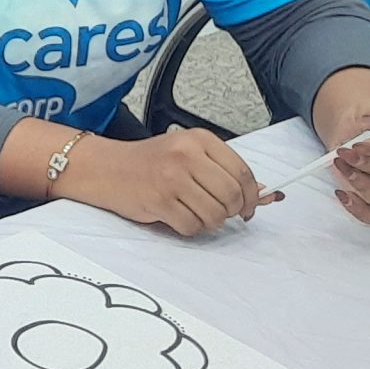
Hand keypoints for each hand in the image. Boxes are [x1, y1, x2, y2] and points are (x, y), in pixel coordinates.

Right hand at [57, 130, 273, 236]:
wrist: (105, 168)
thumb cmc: (147, 162)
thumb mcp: (187, 154)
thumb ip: (222, 170)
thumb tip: (264, 193)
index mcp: (199, 139)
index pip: (242, 172)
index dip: (253, 196)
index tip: (251, 206)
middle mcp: (187, 155)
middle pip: (232, 196)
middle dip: (232, 211)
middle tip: (223, 212)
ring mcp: (173, 178)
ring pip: (215, 214)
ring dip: (211, 222)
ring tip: (196, 212)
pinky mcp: (160, 201)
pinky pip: (193, 226)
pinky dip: (191, 228)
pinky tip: (179, 216)